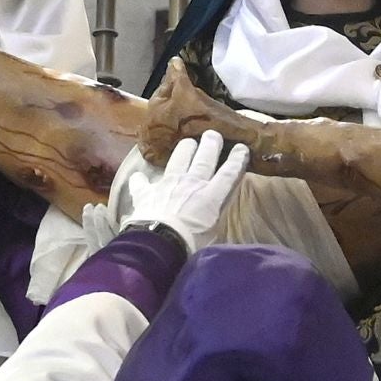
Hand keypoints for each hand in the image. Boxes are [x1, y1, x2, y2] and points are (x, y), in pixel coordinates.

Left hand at [122, 130, 250, 252]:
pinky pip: (142, 181)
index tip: (242, 147)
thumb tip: (215, 211)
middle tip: (213, 135)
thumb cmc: (191, 246)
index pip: (229, 172)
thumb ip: (215, 216)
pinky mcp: (147, 192)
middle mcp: (191, 183)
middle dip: (211, 143)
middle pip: (205, 157)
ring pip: (179, 157)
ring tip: (188, 142)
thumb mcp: (212, 233)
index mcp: (211, 196)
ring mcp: (168, 184)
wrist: (159, 245)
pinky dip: (140, 180)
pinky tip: (139, 178)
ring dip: (185, 148)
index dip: (237, 159)